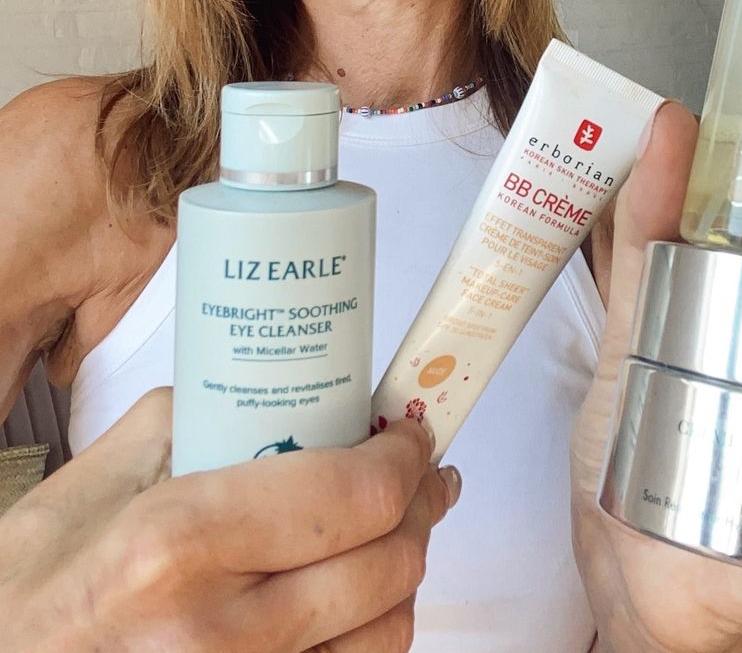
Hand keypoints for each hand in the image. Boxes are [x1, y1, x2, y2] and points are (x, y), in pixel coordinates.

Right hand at [0, 387, 458, 651]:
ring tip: (396, 532)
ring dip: (405, 572)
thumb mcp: (95, 480)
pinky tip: (357, 599)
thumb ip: (195, 420)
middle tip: (420, 474)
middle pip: (386, 563)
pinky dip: (369, 632)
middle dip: (421, 505)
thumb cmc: (30, 591)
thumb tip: (284, 394)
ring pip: (385, 633)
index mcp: (177, 544)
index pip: (350, 494)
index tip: (409, 434)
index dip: (403, 457)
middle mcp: (215, 632)